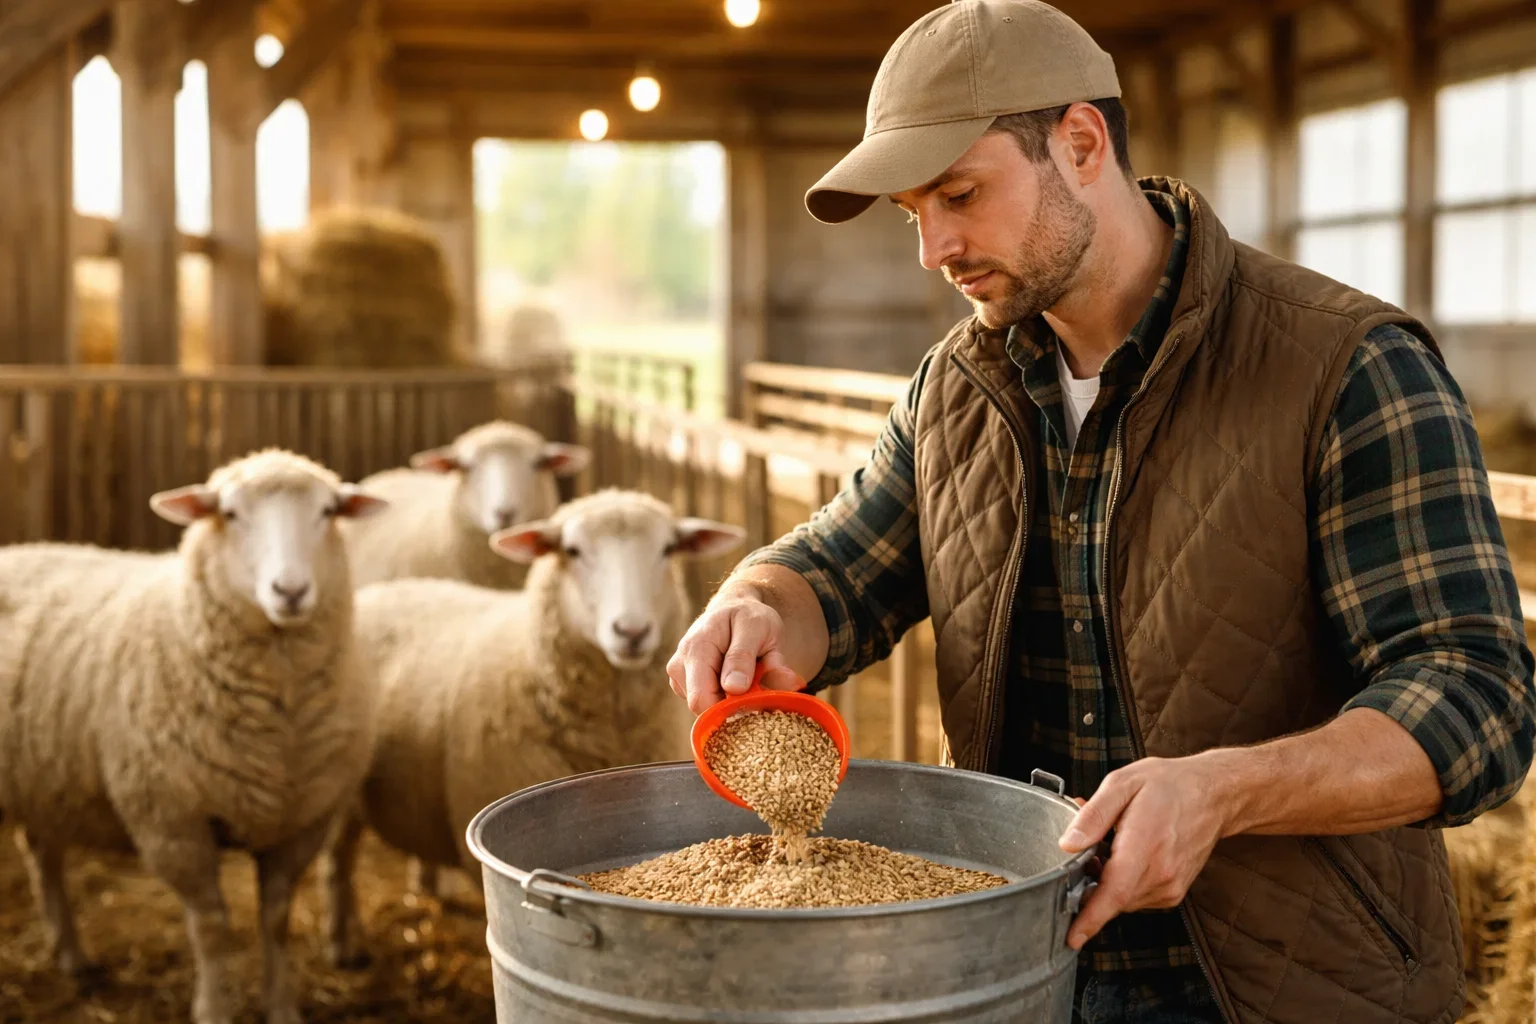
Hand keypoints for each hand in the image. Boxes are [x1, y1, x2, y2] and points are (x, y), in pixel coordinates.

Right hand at [666, 588, 803, 713]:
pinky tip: (732, 677)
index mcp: (695, 649)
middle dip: (731, 704)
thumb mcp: (757, 627)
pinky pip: (704, 704)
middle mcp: (679, 665)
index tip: (756, 700)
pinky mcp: (683, 685)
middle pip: (702, 708)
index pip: (702, 699)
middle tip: (756, 684)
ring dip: (728, 699)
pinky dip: (722, 698)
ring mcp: (678, 676)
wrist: (736, 609)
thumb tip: (735, 688)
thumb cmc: (749, 617)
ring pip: (704, 708)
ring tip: (744, 675)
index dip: (729, 709)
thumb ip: (745, 657)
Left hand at [1057, 756, 1232, 949]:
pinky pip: (1136, 897)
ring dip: (1106, 880)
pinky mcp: (1173, 892)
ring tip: (1112, 842)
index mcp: (1145, 844)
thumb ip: (1093, 816)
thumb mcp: (1122, 784)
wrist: (1214, 795)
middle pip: (1111, 898)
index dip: (1090, 918)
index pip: (1114, 892)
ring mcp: (1170, 887)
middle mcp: (1162, 873)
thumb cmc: (1168, 785)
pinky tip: (1127, 855)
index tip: (1072, 938)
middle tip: (1089, 843)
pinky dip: (1123, 882)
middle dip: (1089, 880)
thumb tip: (1068, 844)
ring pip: (1122, 899)